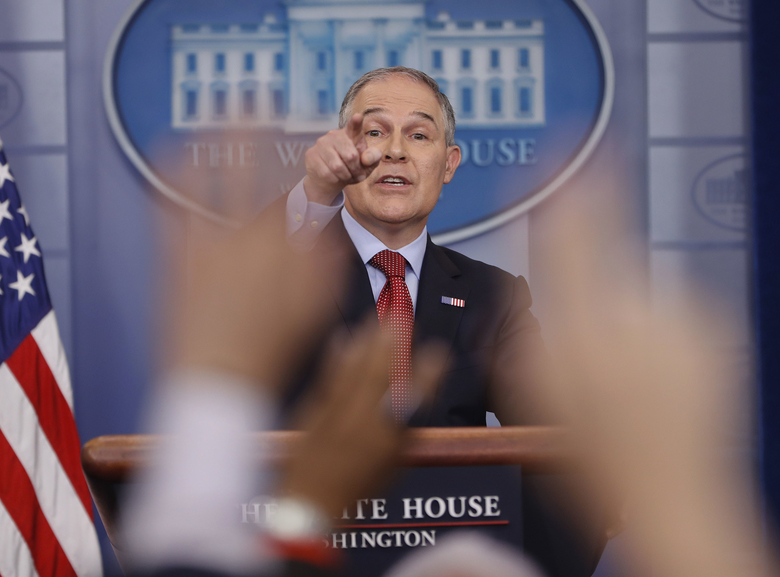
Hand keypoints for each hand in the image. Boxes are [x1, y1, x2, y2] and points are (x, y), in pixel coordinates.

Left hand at [162, 130, 346, 391]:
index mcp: (280, 246)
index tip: (302, 132)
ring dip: (216, 139)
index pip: (290, 186)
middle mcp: (242, 234)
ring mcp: (205, 243)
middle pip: (249, 168)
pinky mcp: (176, 257)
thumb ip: (324, 263)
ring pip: (210, 179)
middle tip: (255, 94)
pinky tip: (171, 149)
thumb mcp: (315, 306)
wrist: (220, 378)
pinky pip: (174, 205)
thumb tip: (331, 231)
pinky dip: (174, 175)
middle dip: (254, 126)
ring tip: (217, 109)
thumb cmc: (273, 347)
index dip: (297, 154)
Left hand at [279, 324, 445, 517]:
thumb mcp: (391, 466)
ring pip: (356, 370)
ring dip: (367, 340)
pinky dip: (338, 355)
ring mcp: (337, 414)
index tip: (438, 352)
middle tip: (402, 317)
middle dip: (394, 341)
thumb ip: (403, 432)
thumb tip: (412, 400)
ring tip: (376, 319)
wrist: (309, 504)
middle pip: (383, 373)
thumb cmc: (355, 489)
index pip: (418, 398)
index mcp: (390, 439)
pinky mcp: (314, 411)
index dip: (431, 372)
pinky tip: (343, 337)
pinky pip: (329, 376)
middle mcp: (365, 422)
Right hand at [303, 113, 381, 204]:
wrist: (331, 178)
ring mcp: (321, 143)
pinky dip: (334, 180)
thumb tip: (365, 159)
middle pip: (350, 156)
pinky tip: (335, 177)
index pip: (354, 127)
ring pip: (337, 167)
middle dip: (356, 170)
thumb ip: (372, 158)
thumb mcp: (367, 164)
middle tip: (357, 174)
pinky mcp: (311, 154)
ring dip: (345, 176)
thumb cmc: (352, 167)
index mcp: (351, 134)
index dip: (356, 122)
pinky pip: (326, 173)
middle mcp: (335, 135)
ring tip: (347, 176)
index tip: (358, 117)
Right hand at [530, 185, 767, 576]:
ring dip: (626, 311)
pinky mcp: (710, 329)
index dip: (563, 187)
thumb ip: (531, 325)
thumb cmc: (599, 453)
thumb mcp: (536, 391)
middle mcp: (633, 316)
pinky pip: (671, 308)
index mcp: (581, 330)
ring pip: (637, 287)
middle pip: (608, 249)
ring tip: (628, 371)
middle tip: (593, 313)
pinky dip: (659, 329)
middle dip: (593, 260)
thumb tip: (538, 275)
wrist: (674, 493)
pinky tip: (656, 371)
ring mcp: (678, 320)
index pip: (570, 233)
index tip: (560, 150)